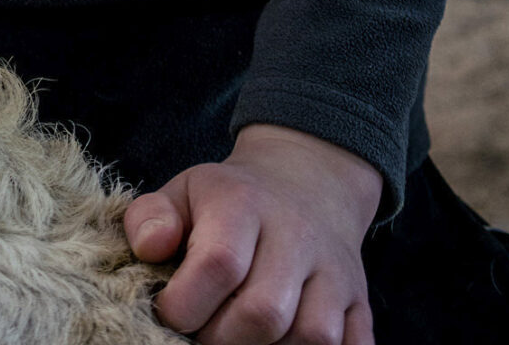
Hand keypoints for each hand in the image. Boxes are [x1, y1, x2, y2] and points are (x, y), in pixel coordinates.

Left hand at [124, 122, 382, 344]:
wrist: (308, 180)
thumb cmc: (232, 200)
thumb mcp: (184, 191)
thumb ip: (151, 218)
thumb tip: (148, 248)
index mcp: (244, 204)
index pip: (219, 264)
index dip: (184, 304)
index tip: (169, 311)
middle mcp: (297, 235)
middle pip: (265, 312)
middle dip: (223, 339)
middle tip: (206, 331)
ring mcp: (335, 271)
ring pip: (315, 336)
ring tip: (244, 337)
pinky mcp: (360, 301)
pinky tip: (285, 344)